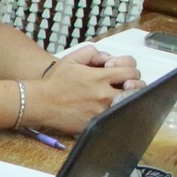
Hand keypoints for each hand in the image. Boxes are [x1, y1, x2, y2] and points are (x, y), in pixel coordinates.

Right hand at [27, 50, 141, 131]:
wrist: (40, 103)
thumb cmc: (55, 81)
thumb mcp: (71, 58)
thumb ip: (92, 52)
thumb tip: (107, 57)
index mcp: (100, 77)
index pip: (131, 72)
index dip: (130, 70)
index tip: (121, 73)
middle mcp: (104, 95)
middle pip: (135, 90)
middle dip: (134, 85)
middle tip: (126, 86)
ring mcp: (101, 112)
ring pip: (129, 106)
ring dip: (128, 100)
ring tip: (120, 98)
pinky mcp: (96, 124)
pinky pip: (115, 120)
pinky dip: (117, 115)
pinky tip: (111, 111)